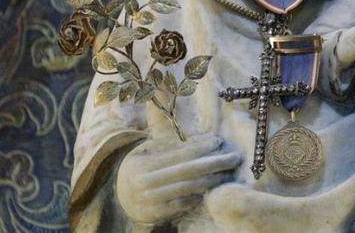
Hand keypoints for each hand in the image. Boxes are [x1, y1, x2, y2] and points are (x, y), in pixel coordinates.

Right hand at [116, 134, 241, 225]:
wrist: (120, 196)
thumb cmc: (141, 167)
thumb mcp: (149, 152)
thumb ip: (173, 145)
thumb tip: (206, 139)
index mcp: (143, 162)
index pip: (179, 154)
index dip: (201, 147)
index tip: (219, 141)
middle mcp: (144, 182)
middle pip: (188, 171)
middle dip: (214, 163)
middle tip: (234, 157)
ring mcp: (150, 201)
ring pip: (188, 188)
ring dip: (212, 180)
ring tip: (228, 172)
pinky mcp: (156, 215)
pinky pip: (183, 204)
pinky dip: (199, 195)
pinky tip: (211, 189)